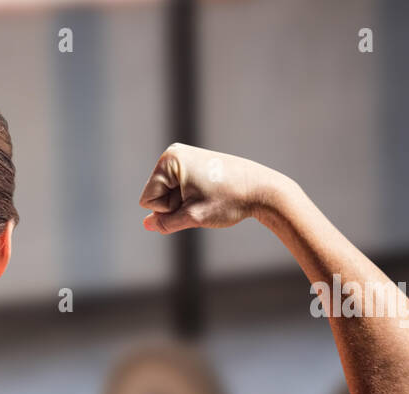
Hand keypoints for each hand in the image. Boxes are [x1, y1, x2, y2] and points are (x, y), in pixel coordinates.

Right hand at [138, 143, 282, 233]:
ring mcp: (183, 156)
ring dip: (183, 202)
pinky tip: (209, 193)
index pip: (147, 200)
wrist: (261, 189)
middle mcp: (173, 153)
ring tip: (208, 196)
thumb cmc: (228, 201)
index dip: (168, 210)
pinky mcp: (192, 163)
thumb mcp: (193, 218)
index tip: (194, 201)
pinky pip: (178, 189)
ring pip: (166, 194)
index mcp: (169, 160)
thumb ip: (165, 223)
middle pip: (155, 195)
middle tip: (203, 200)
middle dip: (175, 205)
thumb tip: (147, 225)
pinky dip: (190, 197)